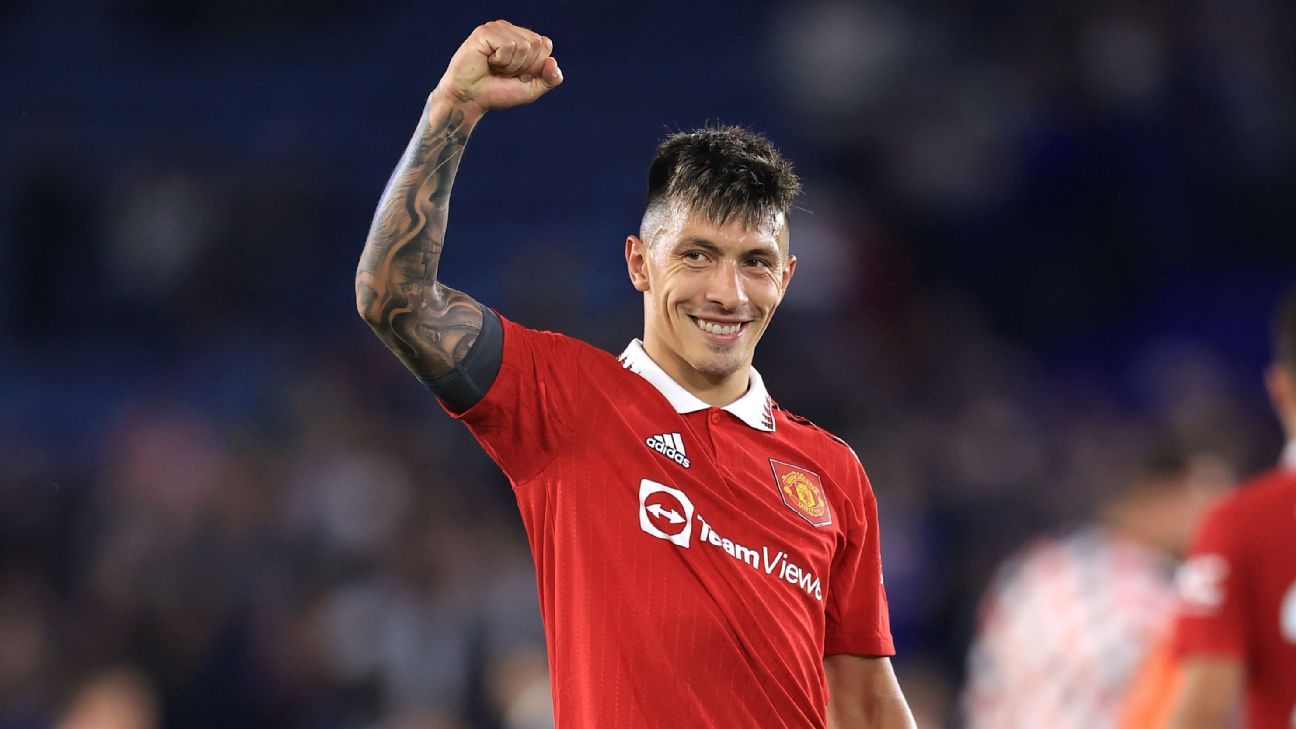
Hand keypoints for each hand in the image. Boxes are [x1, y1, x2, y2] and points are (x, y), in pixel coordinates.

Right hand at [433, 20, 562, 114]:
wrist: (470, 99)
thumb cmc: (497, 93)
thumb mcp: (531, 90)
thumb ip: (550, 79)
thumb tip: (552, 61)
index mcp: (523, 39)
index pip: (546, 45)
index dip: (535, 66)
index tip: (517, 75)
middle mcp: (510, 30)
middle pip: (537, 43)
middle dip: (524, 66)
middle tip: (504, 72)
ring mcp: (497, 28)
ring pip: (523, 45)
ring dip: (511, 65)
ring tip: (495, 67)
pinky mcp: (485, 32)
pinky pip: (508, 46)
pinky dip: (501, 61)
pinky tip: (488, 61)